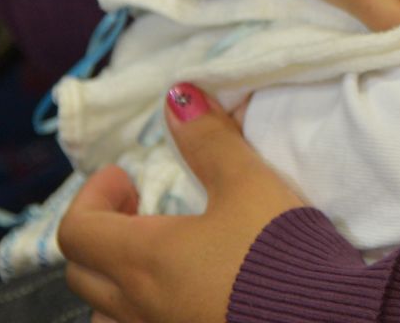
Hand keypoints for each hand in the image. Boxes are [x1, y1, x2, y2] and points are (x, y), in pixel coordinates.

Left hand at [59, 84, 301, 322]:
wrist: (323, 318)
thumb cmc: (278, 252)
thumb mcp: (249, 184)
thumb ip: (210, 140)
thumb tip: (179, 98)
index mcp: (143, 258)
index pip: (76, 229)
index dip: (93, 195)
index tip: (127, 176)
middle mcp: (138, 304)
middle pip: (81, 272)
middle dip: (99, 231)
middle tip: (138, 207)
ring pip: (104, 311)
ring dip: (113, 279)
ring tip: (151, 258)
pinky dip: (138, 308)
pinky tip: (178, 292)